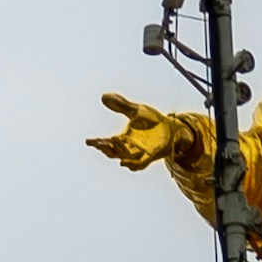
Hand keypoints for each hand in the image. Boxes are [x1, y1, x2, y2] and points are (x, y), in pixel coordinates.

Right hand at [93, 93, 214, 187]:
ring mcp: (140, 154)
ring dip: (118, 153)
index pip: (107, 142)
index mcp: (123, 138)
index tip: (89, 141)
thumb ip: (121, 105)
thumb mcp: (136, 110)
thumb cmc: (152, 121)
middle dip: (105, 148)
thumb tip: (104, 96)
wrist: (172, 128)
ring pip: (124, 158)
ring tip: (112, 145)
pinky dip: (132, 165)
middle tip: (99, 143)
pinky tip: (125, 163)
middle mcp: (129, 148)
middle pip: (112, 152)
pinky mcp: (151, 156)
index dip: (97, 143)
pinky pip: (139, 164)